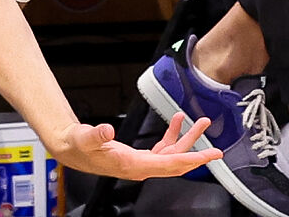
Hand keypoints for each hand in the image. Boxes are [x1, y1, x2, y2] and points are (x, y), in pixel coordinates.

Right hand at [47, 113, 221, 180]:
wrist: (72, 149)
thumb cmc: (79, 146)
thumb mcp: (85, 138)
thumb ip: (96, 135)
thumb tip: (107, 131)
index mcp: (132, 165)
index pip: (169, 165)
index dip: (192, 160)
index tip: (210, 156)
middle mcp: (140, 167)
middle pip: (176, 163)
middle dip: (197, 153)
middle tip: (216, 148)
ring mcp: (141, 163)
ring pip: (172, 155)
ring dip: (187, 140)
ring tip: (199, 122)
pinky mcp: (139, 157)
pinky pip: (162, 149)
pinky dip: (172, 135)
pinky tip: (177, 122)